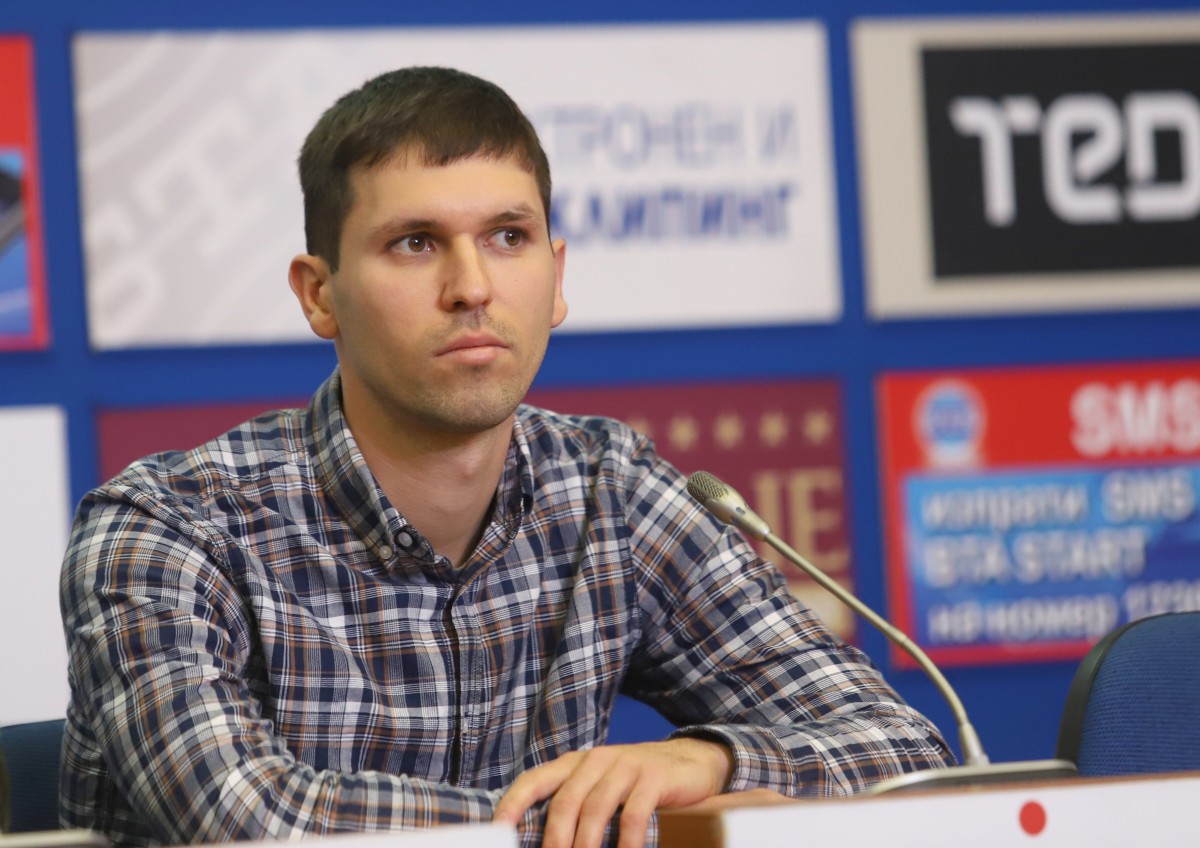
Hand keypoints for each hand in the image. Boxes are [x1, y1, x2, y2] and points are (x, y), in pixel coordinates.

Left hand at [493, 738, 733, 847]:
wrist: (691, 760)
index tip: (498, 830)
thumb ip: (575, 805)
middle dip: (554, 838)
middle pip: (565, 801)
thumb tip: (549, 842)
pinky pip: (633, 813)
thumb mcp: (601, 786)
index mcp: (575, 764)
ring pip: (596, 808)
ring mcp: (625, 765)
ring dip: (586, 844)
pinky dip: (625, 841)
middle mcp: (596, 760)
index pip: (534, 780)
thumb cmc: (636, 783)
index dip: (513, 804)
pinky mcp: (653, 776)